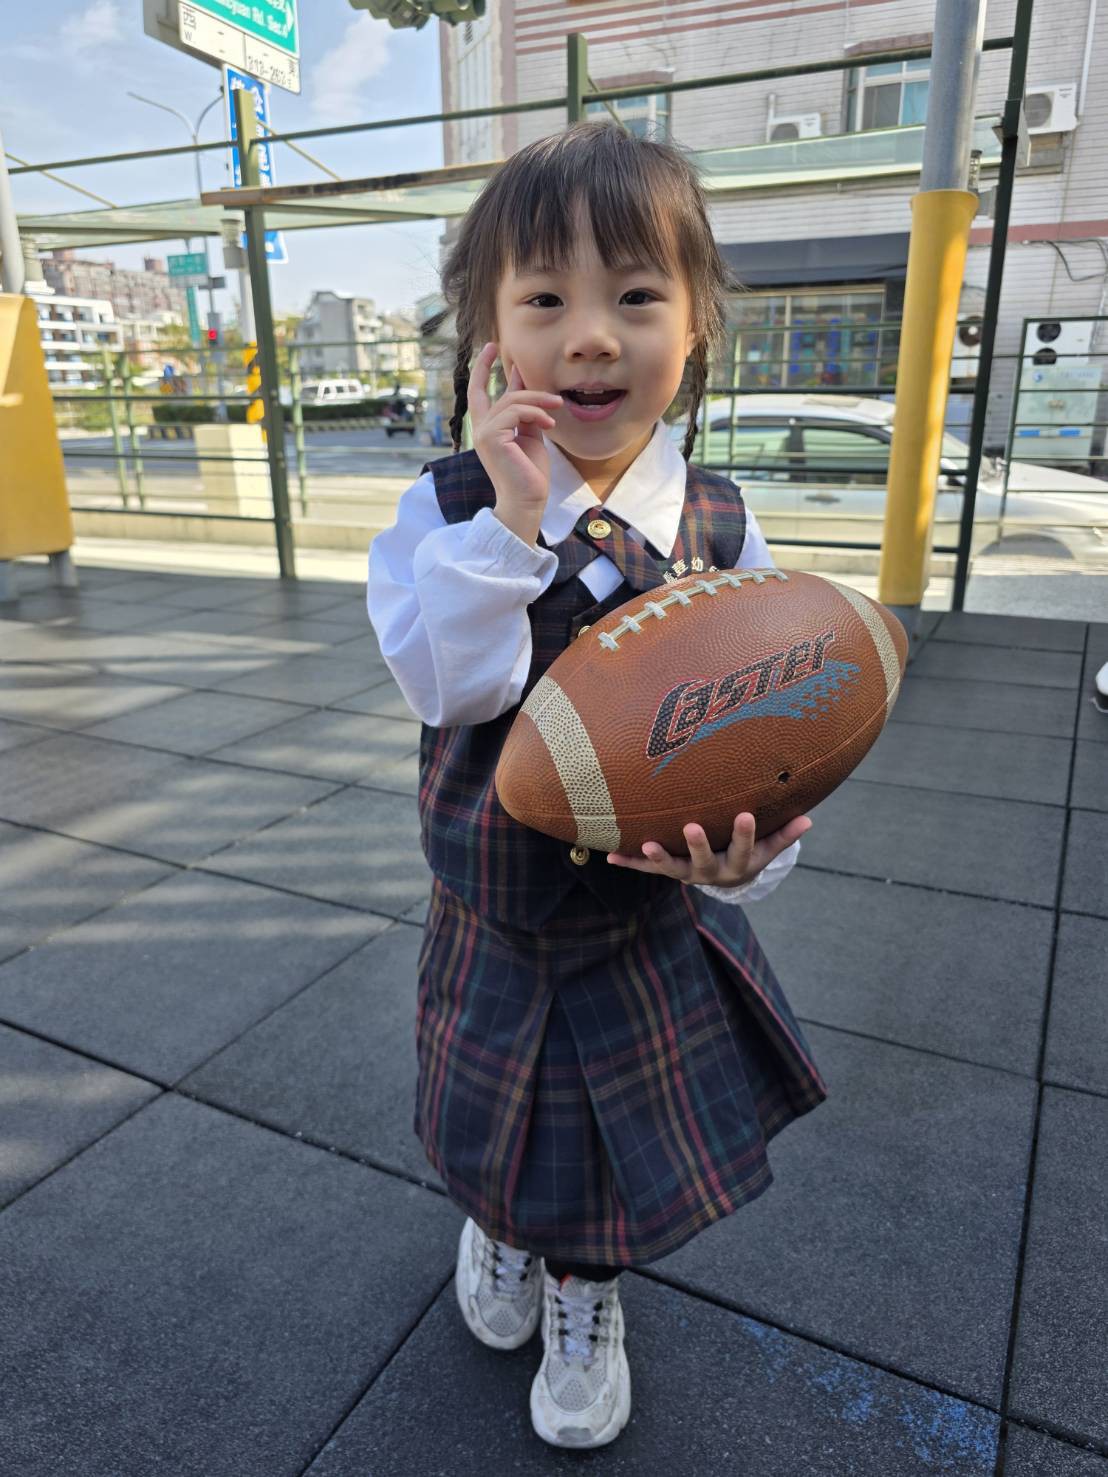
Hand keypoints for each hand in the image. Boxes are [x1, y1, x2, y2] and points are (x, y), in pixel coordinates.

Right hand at [468, 343, 563, 542]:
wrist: (527, 501)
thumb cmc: (530, 475)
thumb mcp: (531, 437)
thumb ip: (527, 414)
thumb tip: (528, 389)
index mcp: (489, 430)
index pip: (480, 395)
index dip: (483, 370)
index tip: (492, 349)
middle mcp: (481, 430)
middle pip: (486, 391)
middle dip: (490, 366)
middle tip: (509, 352)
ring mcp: (483, 434)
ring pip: (511, 401)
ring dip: (538, 400)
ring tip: (557, 406)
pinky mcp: (491, 438)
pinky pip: (516, 412)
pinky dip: (536, 414)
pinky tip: (550, 423)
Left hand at [607, 812, 811, 887]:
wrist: (727, 879)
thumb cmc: (749, 853)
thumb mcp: (768, 848)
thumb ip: (784, 834)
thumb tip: (809, 818)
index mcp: (737, 864)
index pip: (743, 848)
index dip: (744, 833)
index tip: (744, 813)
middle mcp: (710, 871)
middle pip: (703, 860)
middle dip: (697, 844)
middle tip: (691, 826)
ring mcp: (686, 873)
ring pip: (671, 869)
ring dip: (657, 858)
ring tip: (645, 846)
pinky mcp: (667, 871)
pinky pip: (646, 869)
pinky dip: (629, 863)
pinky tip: (611, 856)